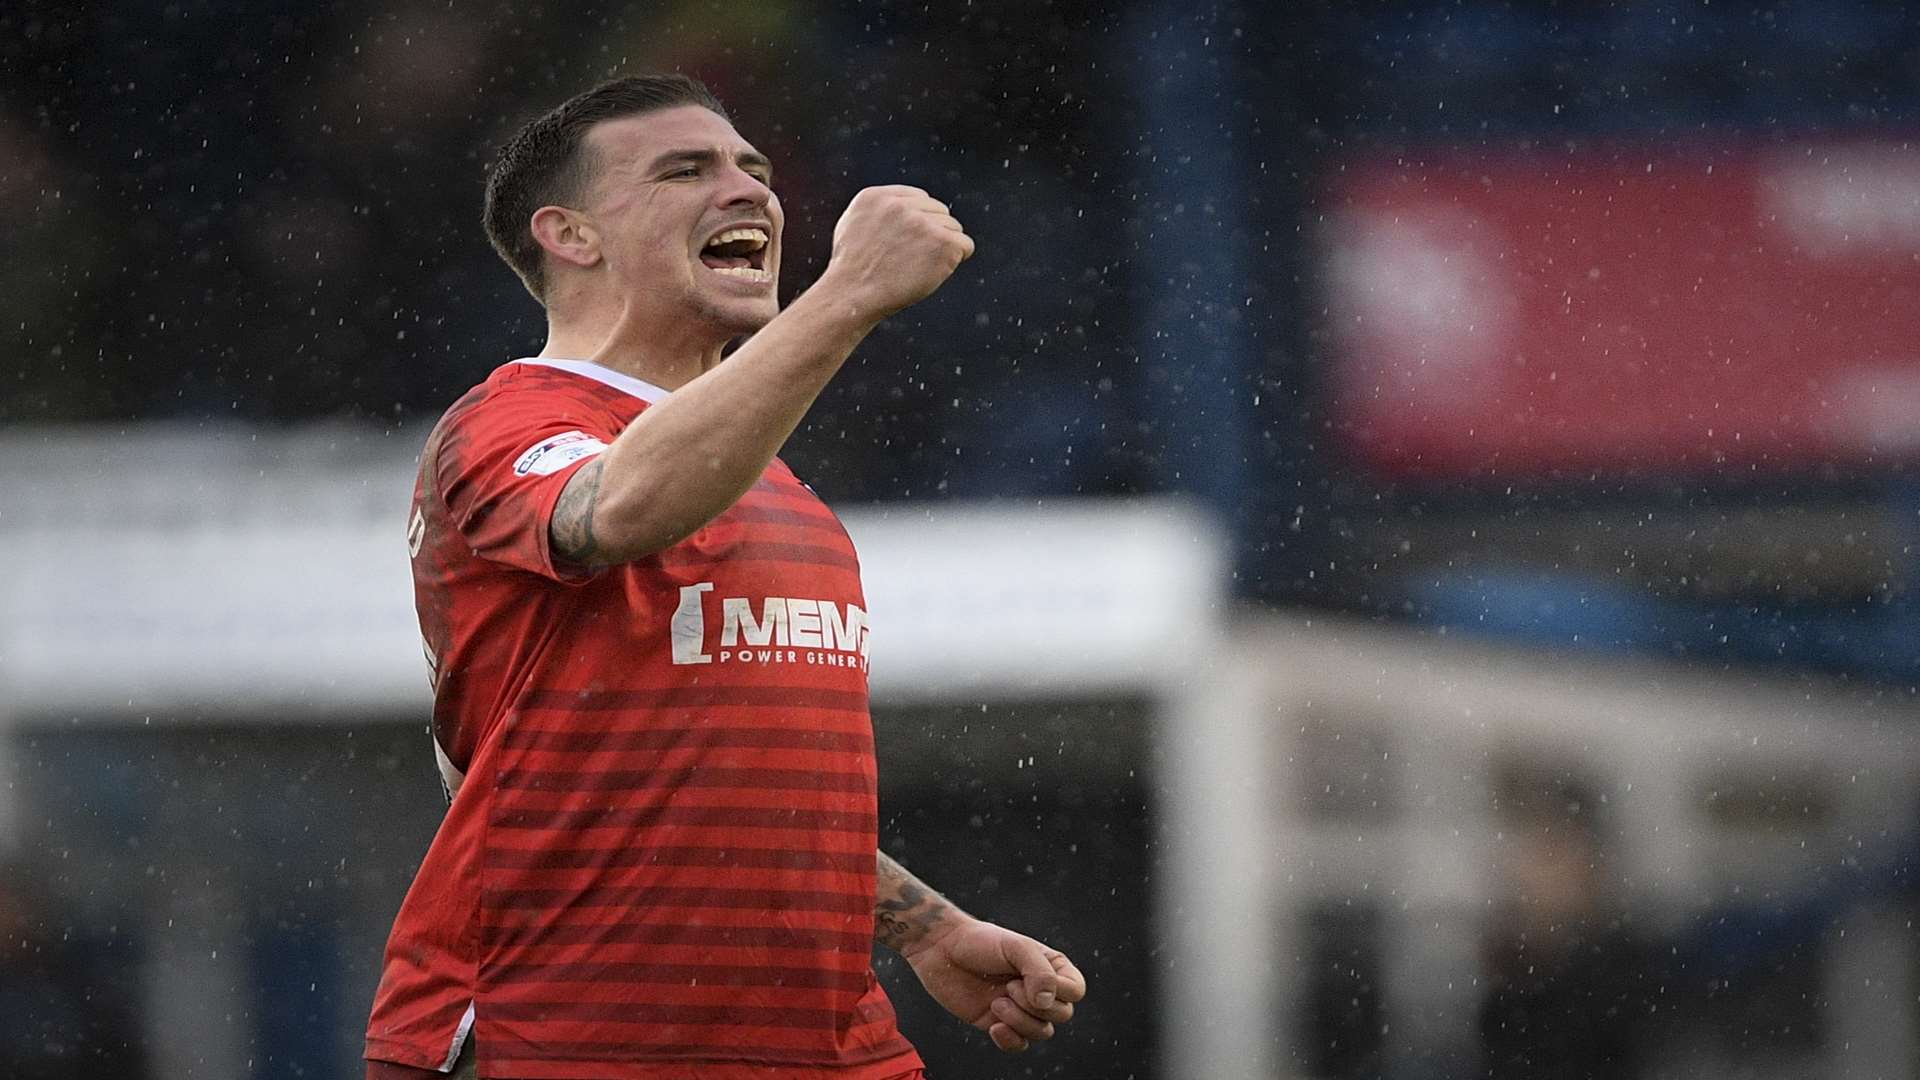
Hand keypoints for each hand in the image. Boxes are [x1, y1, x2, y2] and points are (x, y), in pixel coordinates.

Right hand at [818, 185, 974, 320]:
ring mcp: (922, 223)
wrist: (853, 295)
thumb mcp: (854, 225)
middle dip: (932, 234)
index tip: (910, 243)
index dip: (920, 223)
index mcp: (877, 196)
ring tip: (917, 267)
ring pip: (953, 228)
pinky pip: (965, 245)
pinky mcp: (941, 243)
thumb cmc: (852, 271)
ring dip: (942, 249)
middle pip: (939, 211)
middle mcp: (901, 206)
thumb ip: (880, 210)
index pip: (920, 198)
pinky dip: (956, 260)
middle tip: (912, 259)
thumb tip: (910, 207)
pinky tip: (934, 271)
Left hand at [902, 916, 1086, 1052]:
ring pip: (1042, 1032)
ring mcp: (1021, 1009)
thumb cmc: (981, 942)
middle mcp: (1040, 990)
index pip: (1076, 991)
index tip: (1025, 978)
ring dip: (1019, 1020)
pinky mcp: (1000, 1024)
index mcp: (1050, 967)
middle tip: (1007, 986)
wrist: (943, 951)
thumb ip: (1039, 972)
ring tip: (996, 1002)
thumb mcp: (1016, 947)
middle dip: (1034, 1005)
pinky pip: (1020, 1045)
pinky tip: (993, 1027)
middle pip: (1062, 1014)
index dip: (1058, 991)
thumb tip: (1047, 1002)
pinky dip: (1010, 1040)